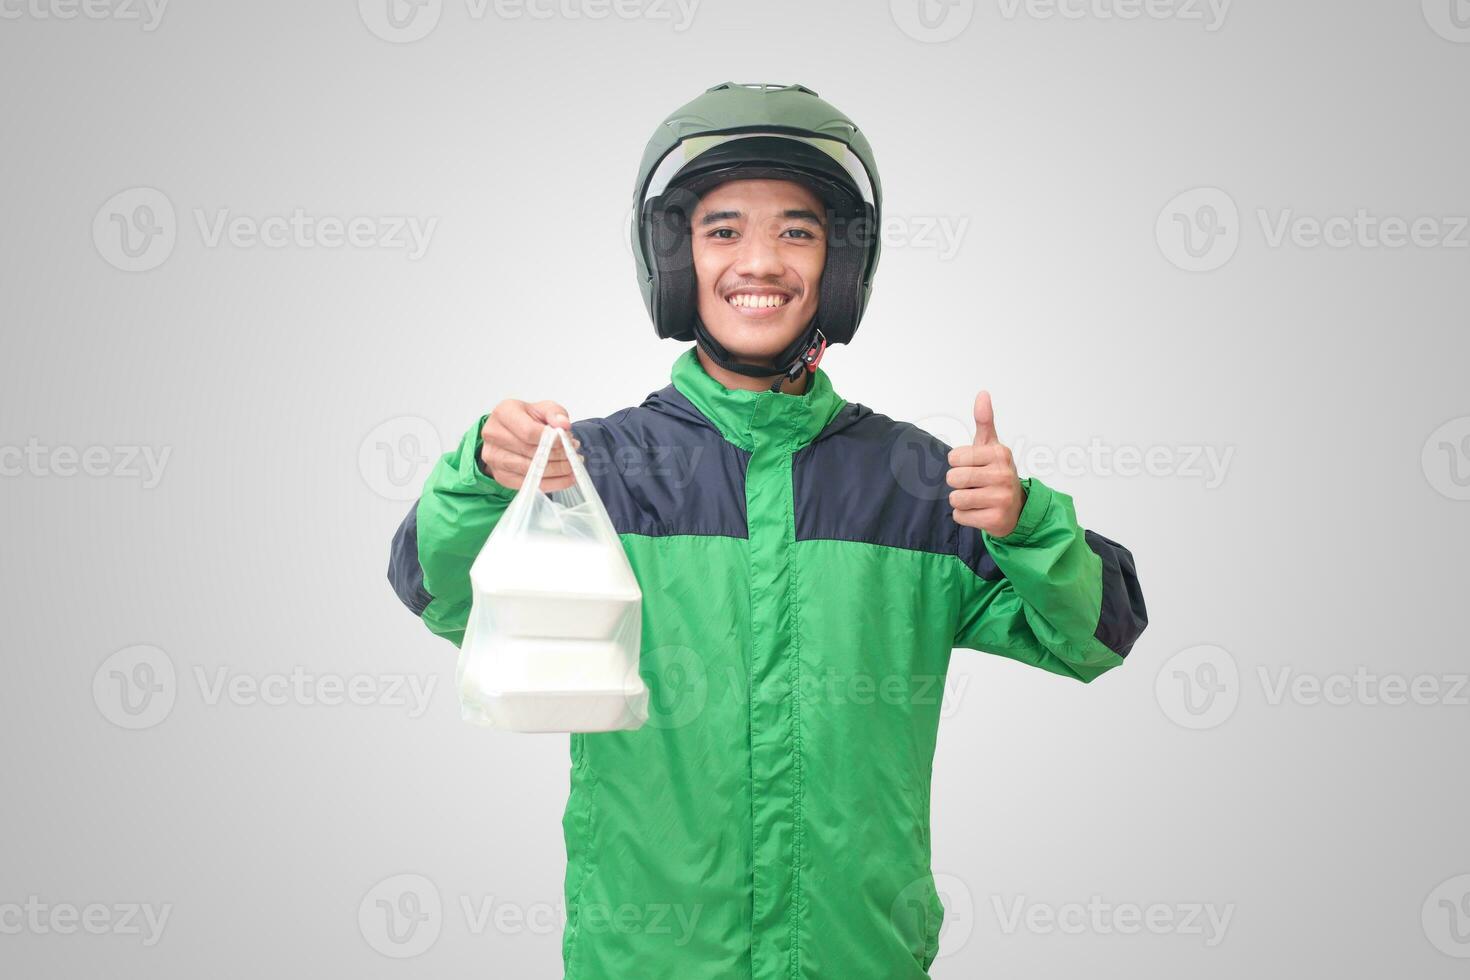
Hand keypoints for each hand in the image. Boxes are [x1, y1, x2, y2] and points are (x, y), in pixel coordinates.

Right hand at [480, 399, 580, 490]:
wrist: (511, 433)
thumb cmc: (527, 419)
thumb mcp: (543, 409)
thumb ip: (555, 413)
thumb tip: (564, 425)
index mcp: (504, 413)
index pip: (529, 432)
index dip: (552, 440)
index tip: (569, 441)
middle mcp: (493, 435)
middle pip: (530, 452)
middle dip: (557, 456)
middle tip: (574, 456)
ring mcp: (494, 457)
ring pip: (530, 470)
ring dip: (556, 471)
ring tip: (572, 466)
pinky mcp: (501, 476)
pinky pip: (528, 484)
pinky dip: (551, 484)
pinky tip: (566, 478)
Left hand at [946, 391, 1025, 536]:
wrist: (1016, 507)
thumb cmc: (996, 473)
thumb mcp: (991, 446)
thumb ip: (984, 421)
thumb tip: (982, 394)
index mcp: (999, 453)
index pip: (954, 457)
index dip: (958, 463)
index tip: (973, 466)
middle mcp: (1003, 475)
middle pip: (953, 478)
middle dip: (958, 483)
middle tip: (974, 484)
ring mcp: (1001, 498)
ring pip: (955, 498)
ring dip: (961, 500)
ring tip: (977, 498)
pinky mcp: (996, 520)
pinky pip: (960, 516)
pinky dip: (965, 515)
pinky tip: (980, 511)